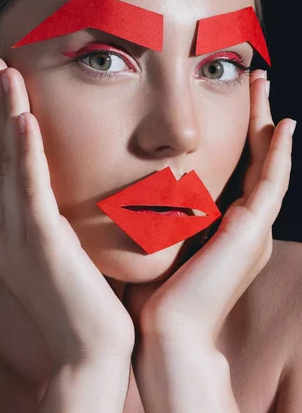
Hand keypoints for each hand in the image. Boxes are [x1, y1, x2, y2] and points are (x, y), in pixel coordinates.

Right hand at [0, 56, 134, 367]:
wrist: (91, 349)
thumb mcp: (59, 249)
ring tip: (5, 74)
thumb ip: (50, 215)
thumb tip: (59, 183)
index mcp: (1, 231)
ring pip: (4, 164)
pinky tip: (25, 119)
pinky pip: (29, 190)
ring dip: (4, 115)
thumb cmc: (84, 297)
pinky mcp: (40, 246)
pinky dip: (25, 153)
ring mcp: (14, 239)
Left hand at [123, 69, 294, 348]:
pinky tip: (282, 123)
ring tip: (265, 84)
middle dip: (256, 116)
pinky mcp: (252, 231)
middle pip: (257, 158)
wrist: (164, 333)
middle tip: (256, 79)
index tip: (230, 99)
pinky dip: (279, 152)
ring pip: (269, 162)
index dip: (238, 132)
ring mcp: (252, 228)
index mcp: (223, 226)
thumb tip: (130, 188)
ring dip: (267, 122)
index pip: (236, 167)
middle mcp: (244, 224)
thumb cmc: (152, 293)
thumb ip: (155, 214)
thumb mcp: (156, 240)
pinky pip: (272, 182)